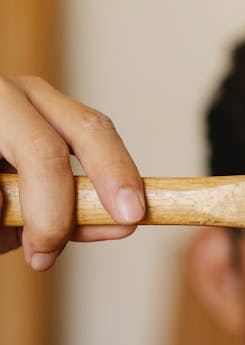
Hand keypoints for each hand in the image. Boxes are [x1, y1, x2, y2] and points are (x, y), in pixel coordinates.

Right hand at [0, 75, 143, 269]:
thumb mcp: (31, 196)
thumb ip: (75, 208)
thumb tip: (122, 223)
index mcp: (38, 104)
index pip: (91, 129)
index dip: (116, 171)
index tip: (133, 215)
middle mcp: (6, 95)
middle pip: (45, 149)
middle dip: (58, 208)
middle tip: (52, 249)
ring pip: (5, 183)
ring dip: (10, 221)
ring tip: (21, 249)